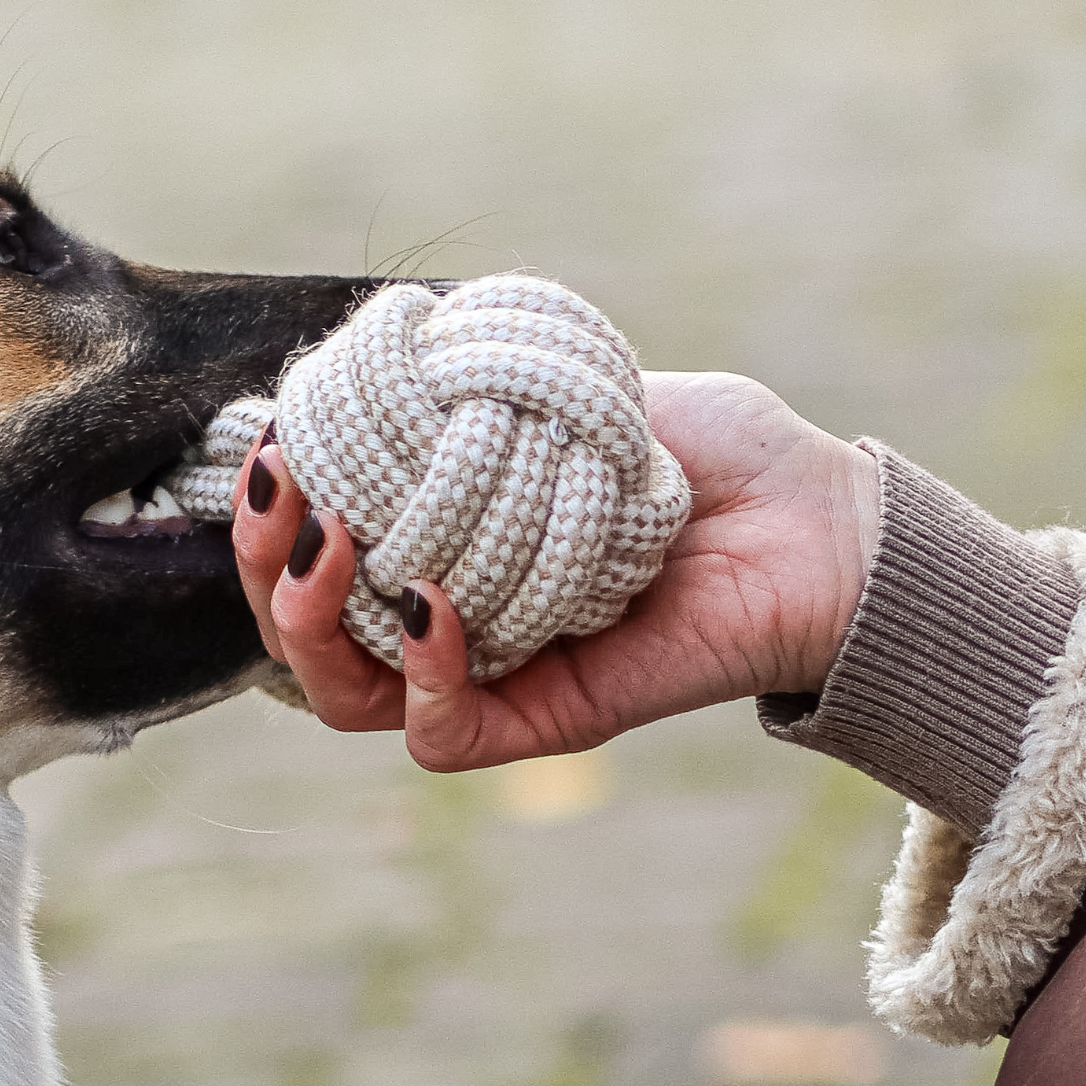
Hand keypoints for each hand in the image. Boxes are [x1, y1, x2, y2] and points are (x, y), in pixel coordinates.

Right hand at [231, 373, 881, 772]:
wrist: (823, 528)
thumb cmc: (722, 456)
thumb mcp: (582, 388)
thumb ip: (488, 378)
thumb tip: (384, 352)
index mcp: (443, 546)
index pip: (312, 552)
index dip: (268, 509)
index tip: (271, 439)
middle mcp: (449, 622)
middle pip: (302, 636)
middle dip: (262, 569)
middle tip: (277, 493)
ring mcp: (491, 680)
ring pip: (343, 699)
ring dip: (310, 627)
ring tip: (330, 548)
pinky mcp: (543, 724)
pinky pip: (440, 734)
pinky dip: (423, 674)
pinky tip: (432, 602)